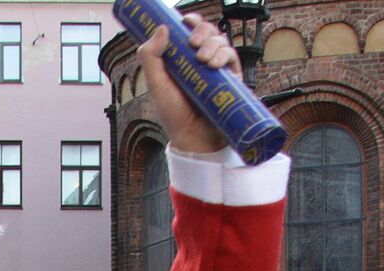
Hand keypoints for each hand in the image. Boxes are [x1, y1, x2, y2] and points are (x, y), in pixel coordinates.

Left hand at [138, 16, 239, 154]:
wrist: (194, 138)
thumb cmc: (173, 115)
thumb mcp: (156, 85)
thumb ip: (151, 57)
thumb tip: (161, 28)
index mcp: (181, 59)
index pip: (188, 32)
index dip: (189, 21)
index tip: (186, 20)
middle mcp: (199, 61)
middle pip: (207, 32)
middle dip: (202, 31)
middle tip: (193, 43)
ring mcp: (216, 68)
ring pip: (221, 41)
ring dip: (213, 44)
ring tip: (203, 60)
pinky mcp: (230, 78)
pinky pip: (232, 56)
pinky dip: (225, 55)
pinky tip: (214, 64)